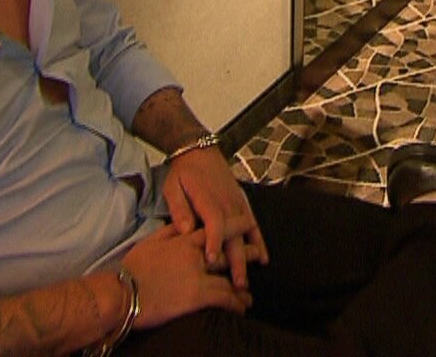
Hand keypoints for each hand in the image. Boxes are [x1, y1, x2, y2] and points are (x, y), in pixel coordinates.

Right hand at [121, 224, 252, 327]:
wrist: (122, 291)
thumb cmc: (132, 268)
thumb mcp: (150, 242)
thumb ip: (170, 232)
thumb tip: (184, 225)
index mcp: (183, 240)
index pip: (214, 229)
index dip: (233, 227)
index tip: (247, 224)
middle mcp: (195, 255)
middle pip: (227, 251)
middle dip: (245, 253)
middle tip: (258, 255)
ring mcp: (198, 275)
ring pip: (228, 277)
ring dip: (241, 285)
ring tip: (248, 293)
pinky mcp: (197, 295)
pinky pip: (224, 298)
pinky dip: (235, 302)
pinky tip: (241, 307)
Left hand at [160, 148, 267, 291]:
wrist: (199, 152)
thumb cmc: (183, 173)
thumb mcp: (173, 187)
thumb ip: (179, 209)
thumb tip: (185, 230)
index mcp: (208, 201)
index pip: (214, 224)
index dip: (214, 242)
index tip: (212, 261)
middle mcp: (227, 204)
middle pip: (234, 235)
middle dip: (236, 261)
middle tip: (236, 285)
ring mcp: (237, 205)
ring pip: (246, 234)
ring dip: (248, 257)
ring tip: (247, 280)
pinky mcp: (242, 204)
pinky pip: (253, 224)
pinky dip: (259, 241)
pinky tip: (263, 258)